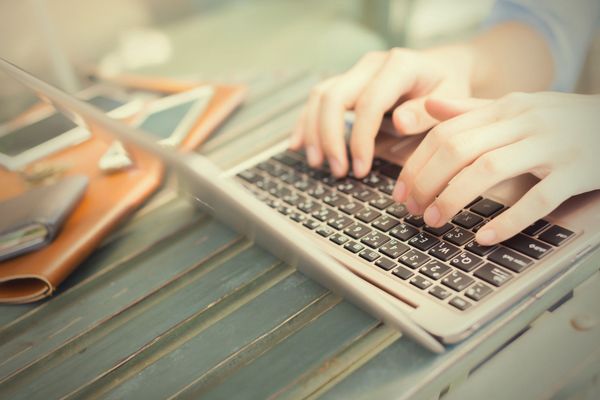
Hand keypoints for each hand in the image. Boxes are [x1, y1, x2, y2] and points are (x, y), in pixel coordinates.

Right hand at [288, 46, 473, 177]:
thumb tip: (400, 122)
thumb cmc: (448, 89)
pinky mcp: (346, 83)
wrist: (443, 70)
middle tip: (338, 171)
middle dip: (330, 138)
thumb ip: (427, 113)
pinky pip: (317, 100)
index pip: (368, 103)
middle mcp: (371, 65)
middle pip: (334, 97)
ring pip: (320, 96)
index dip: (359, 139)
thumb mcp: (452, 101)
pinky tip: (298, 145)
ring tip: (319, 164)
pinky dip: (305, 123)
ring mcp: (355, 72)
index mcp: (400, 66)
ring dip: (313, 133)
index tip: (361, 169)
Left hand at [392, 92, 599, 244]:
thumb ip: (473, 110)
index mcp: (506, 108)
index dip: (416, 165)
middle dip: (426, 182)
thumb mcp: (518, 108)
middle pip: (459, 149)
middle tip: (411, 209)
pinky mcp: (579, 172)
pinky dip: (509, 220)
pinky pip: (539, 198)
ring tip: (434, 221)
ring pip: (489, 169)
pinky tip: (484, 237)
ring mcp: (553, 146)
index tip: (400, 192)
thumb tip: (430, 106)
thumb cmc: (562, 120)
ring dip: (454, 197)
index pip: (445, 133)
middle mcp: (525, 122)